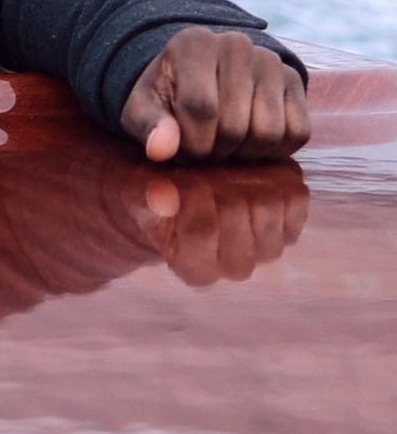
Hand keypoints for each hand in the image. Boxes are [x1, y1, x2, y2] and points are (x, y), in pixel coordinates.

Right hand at [117, 156, 308, 287]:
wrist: (191, 191)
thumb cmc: (158, 190)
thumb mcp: (138, 189)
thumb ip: (144, 193)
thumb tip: (163, 197)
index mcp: (194, 270)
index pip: (201, 228)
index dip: (191, 191)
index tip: (180, 172)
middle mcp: (235, 269)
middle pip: (236, 212)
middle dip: (216, 179)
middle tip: (202, 163)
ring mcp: (267, 250)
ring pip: (268, 205)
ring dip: (246, 175)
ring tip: (224, 166)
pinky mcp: (292, 228)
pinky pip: (295, 198)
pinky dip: (275, 175)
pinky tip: (250, 170)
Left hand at [118, 29, 307, 163]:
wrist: (201, 79)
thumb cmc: (167, 97)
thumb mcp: (143, 109)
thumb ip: (148, 127)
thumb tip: (160, 150)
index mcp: (194, 44)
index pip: (201, 108)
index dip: (192, 144)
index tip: (181, 148)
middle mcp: (237, 45)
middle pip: (234, 126)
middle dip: (215, 151)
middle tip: (203, 144)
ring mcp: (270, 61)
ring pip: (268, 133)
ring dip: (244, 152)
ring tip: (224, 140)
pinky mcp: (295, 80)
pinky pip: (297, 133)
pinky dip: (274, 150)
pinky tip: (250, 138)